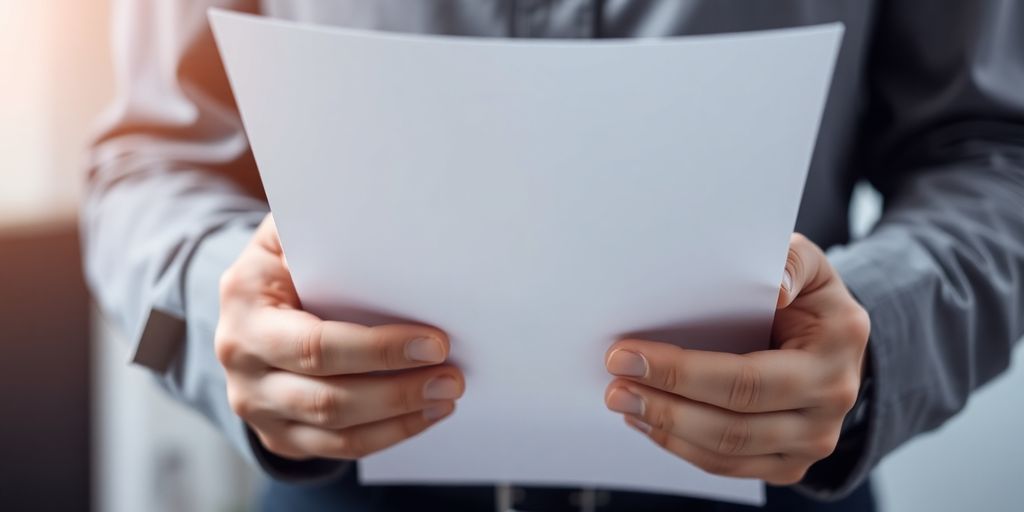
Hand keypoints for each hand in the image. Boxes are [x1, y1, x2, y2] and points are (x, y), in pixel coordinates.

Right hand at [215, 214, 464, 459]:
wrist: (249, 305)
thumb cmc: (287, 261)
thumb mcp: (290, 233)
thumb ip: (325, 222)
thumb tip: (389, 210)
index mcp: (245, 305)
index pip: (317, 345)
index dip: (379, 351)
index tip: (435, 343)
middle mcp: (240, 362)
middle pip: (326, 398)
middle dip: (397, 391)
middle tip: (452, 377)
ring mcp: (255, 406)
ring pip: (335, 432)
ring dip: (399, 418)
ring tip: (447, 396)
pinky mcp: (278, 435)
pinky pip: (336, 449)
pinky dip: (386, 435)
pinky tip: (423, 415)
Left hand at [603, 233, 868, 484]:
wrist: (834, 340)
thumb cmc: (807, 295)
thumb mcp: (807, 263)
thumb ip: (790, 260)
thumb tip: (775, 287)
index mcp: (836, 349)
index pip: (747, 377)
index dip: (682, 373)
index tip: (627, 355)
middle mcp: (832, 402)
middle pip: (734, 424)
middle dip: (664, 406)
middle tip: (615, 387)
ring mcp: (813, 441)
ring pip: (726, 451)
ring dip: (666, 429)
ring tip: (623, 402)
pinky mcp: (790, 463)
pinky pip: (728, 466)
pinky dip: (681, 447)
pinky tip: (648, 422)